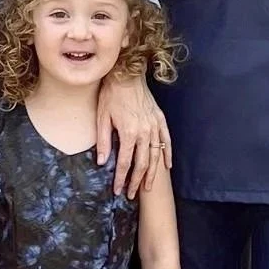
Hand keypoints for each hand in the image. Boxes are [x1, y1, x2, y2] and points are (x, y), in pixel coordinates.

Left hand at [97, 72, 171, 198]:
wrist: (127, 73)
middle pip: (142, 163)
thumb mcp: (102, 117)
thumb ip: (104, 141)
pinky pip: (166, 140)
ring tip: (148, 187)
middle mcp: (144, 132)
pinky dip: (167, 154)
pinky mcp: (160, 119)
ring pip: (156, 156)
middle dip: (137, 181)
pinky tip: (167, 166)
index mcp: (128, 132)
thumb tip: (102, 162)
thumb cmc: (111, 94)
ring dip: (152, 173)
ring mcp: (154, 125)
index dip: (121, 179)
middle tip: (132, 194)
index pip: (125, 163)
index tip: (118, 190)